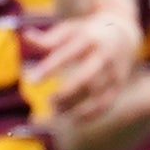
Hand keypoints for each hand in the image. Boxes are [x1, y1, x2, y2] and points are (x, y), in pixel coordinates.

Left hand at [21, 7, 142, 115]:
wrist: (123, 33)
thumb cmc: (87, 33)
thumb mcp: (70, 29)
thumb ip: (48, 38)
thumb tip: (25, 36)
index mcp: (88, 38)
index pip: (66, 54)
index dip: (48, 68)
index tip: (30, 80)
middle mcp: (104, 55)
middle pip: (86, 77)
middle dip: (66, 92)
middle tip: (48, 101)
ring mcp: (114, 71)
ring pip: (97, 94)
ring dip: (77, 107)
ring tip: (57, 111)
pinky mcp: (119, 84)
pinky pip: (106, 104)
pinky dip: (90, 115)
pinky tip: (73, 119)